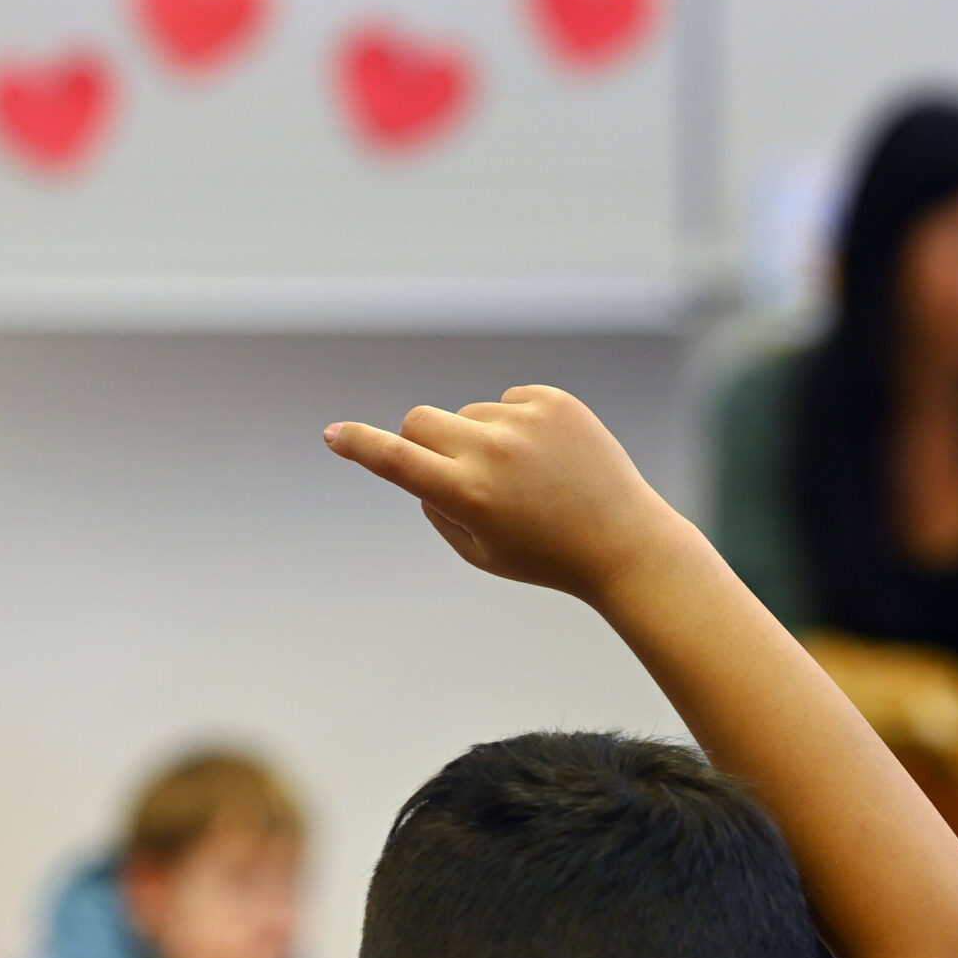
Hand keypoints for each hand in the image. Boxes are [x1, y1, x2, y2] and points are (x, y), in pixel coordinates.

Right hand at [324, 385, 689, 606]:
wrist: (624, 542)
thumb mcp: (478, 552)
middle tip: (454, 474)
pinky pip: (507, 401)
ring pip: (467, 415)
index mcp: (467, 496)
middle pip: (419, 423)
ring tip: (526, 478)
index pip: (395, 460)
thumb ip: (435, 506)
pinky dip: (515, 425)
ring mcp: (525, 422)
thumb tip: (418, 463)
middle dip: (421, 444)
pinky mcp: (554, 401)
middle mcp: (492, 452)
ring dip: (478, 440)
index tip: (333, 433)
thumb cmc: (544, 556)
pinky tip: (548, 458)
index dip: (359, 445)